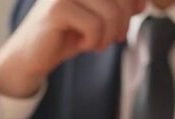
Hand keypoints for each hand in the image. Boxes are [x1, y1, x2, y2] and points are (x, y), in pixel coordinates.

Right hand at [0, 0, 144, 97]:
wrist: (31, 56)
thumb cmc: (65, 35)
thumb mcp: (99, 18)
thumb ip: (119, 7)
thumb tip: (142, 3)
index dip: (135, 1)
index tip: (139, 11)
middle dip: (123, 21)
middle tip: (115, 38)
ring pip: (110, 12)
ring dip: (108, 34)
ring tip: (97, 43)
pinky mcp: (57, 9)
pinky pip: (94, 25)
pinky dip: (94, 40)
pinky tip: (82, 44)